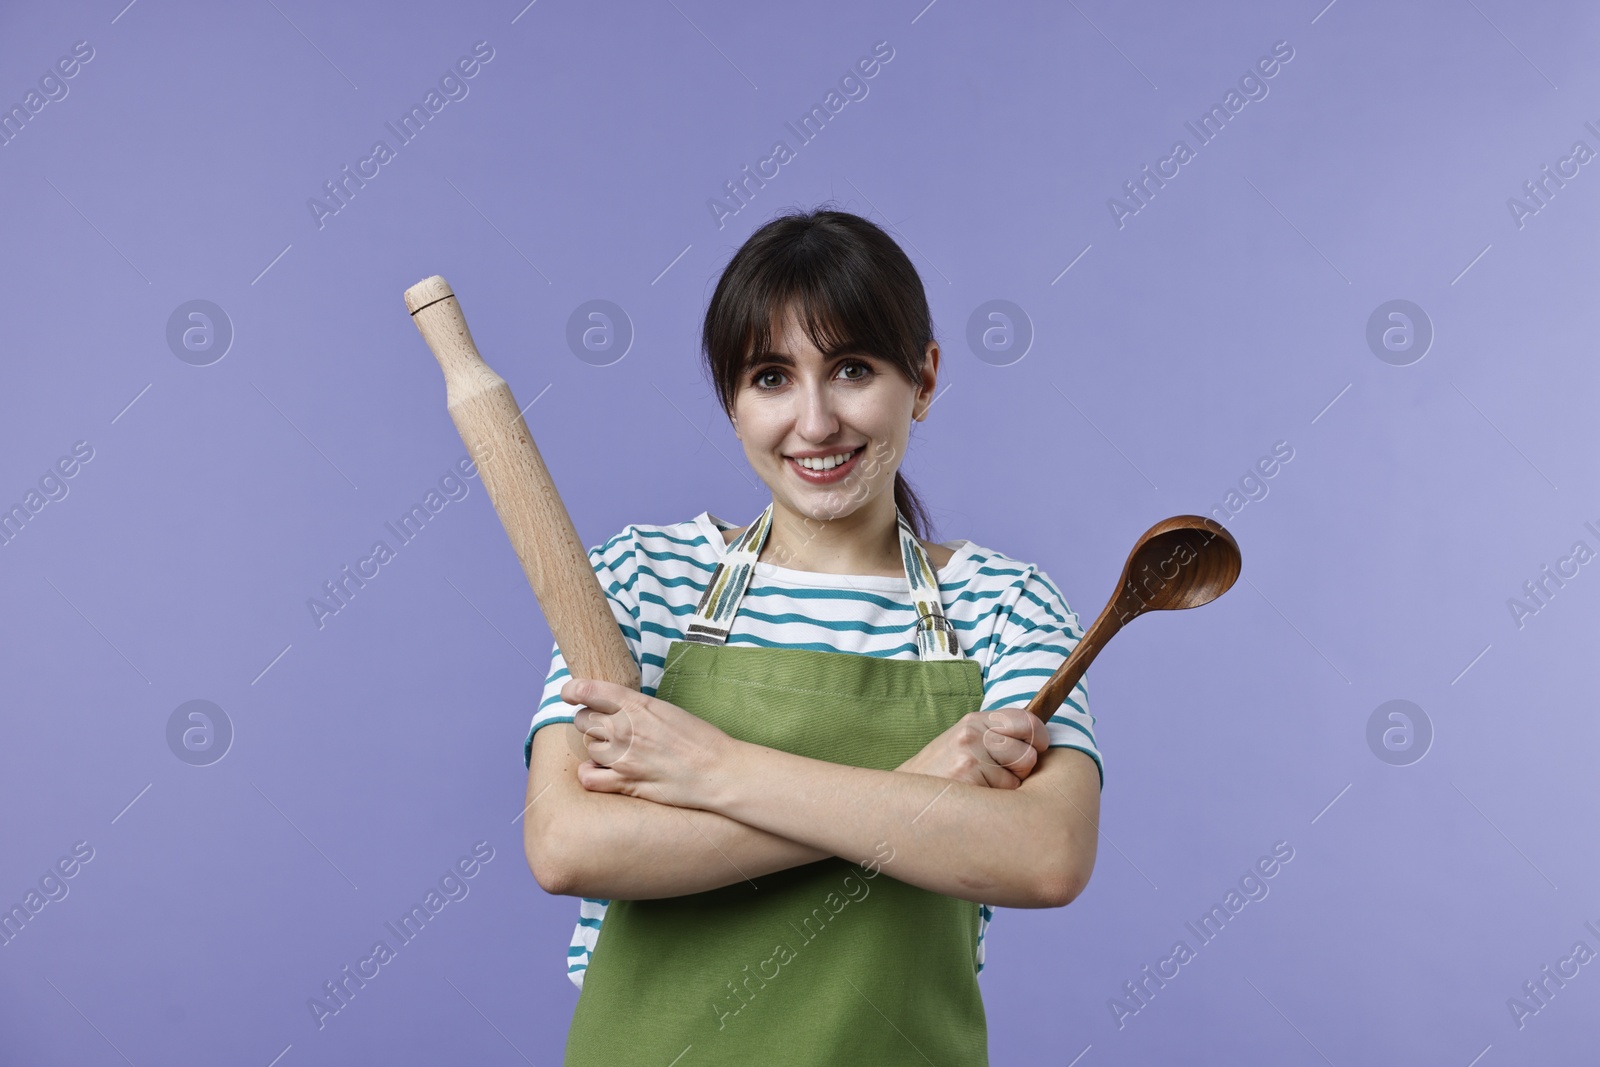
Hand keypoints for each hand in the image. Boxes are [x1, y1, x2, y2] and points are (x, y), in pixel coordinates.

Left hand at [561, 678, 732, 808]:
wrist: (717, 770)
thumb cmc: (699, 739)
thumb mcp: (666, 709)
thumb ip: (636, 707)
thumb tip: (614, 707)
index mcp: (636, 704)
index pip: (587, 690)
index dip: (573, 690)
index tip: (571, 693)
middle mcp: (623, 728)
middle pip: (582, 720)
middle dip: (590, 722)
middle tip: (605, 727)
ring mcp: (621, 757)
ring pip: (586, 746)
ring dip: (596, 748)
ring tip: (615, 750)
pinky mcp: (624, 782)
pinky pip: (588, 777)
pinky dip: (591, 773)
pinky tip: (602, 771)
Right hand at [897, 709, 1049, 788]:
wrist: (905, 800)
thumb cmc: (940, 777)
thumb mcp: (963, 746)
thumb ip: (995, 737)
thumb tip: (1039, 741)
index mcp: (973, 721)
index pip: (1025, 719)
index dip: (1039, 736)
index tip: (1039, 746)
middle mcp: (971, 732)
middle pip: (1029, 751)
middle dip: (1023, 769)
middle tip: (1000, 776)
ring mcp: (969, 754)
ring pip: (1020, 774)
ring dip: (1008, 788)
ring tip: (981, 789)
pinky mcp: (969, 775)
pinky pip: (1007, 793)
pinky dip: (997, 802)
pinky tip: (974, 800)